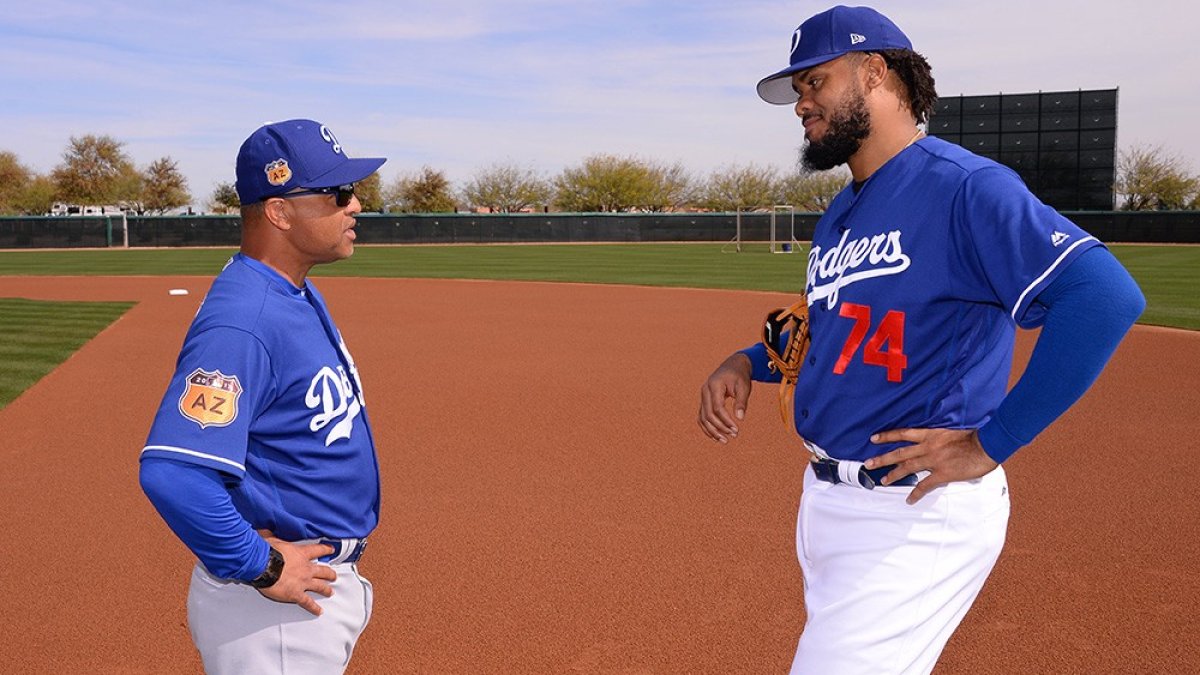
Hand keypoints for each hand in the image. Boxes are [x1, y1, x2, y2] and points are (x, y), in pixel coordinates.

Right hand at [256, 531, 336, 615]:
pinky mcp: (296, 594)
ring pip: (319, 586)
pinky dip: (314, 608)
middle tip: (333, 576)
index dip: (326, 550)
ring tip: (330, 592)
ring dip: (326, 590)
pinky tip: (318, 611)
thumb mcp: (272, 540)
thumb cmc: (266, 552)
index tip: (331, 550)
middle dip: (330, 574)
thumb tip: (267, 531)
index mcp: (301, 554)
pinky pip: (308, 602)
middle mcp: (305, 568)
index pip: (318, 550)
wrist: (263, 566)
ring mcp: (303, 582)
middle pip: (323, 571)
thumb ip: (274, 537)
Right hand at [698, 353, 752, 443]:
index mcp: (714, 385)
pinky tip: (716, 437)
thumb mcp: (744, 386)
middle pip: (708, 414)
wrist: (733, 365)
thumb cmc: (739, 376)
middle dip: (720, 427)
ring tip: (725, 441)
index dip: (726, 420)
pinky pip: (702, 417)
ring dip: (713, 431)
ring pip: (703, 418)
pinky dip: (707, 428)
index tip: (737, 429)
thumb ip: (741, 402)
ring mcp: (703, 396)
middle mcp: (705, 391)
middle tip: (734, 435)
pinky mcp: (704, 401)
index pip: (717, 408)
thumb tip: (740, 419)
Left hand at [865, 428, 997, 504]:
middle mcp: (928, 446)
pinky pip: (925, 485)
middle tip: (868, 463)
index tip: (874, 438)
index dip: (887, 436)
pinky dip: (916, 493)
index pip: (903, 434)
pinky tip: (909, 500)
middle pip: (900, 452)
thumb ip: (940, 439)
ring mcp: (933, 460)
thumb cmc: (974, 438)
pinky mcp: (942, 473)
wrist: (986, 445)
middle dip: (882, 458)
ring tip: (883, 480)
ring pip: (907, 467)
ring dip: (894, 474)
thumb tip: (936, 445)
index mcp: (930, 435)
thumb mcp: (952, 433)